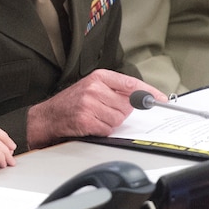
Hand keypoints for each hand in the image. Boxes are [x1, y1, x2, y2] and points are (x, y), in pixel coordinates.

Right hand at [27, 70, 165, 146]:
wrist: (47, 117)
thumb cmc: (70, 103)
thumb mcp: (91, 88)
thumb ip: (114, 90)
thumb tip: (140, 99)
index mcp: (98, 77)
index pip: (131, 84)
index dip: (148, 93)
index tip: (161, 99)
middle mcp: (94, 88)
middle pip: (127, 105)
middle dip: (119, 112)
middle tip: (102, 111)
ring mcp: (89, 104)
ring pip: (118, 119)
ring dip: (109, 123)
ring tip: (94, 118)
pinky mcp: (86, 120)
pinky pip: (107, 129)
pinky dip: (101, 131)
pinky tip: (89, 125)